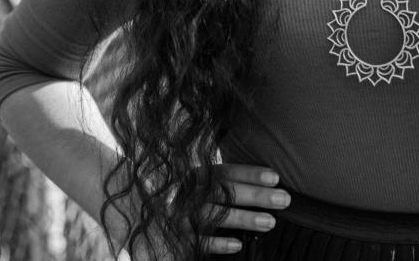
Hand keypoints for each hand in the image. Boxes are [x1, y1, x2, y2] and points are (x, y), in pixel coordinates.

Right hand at [117, 165, 290, 258]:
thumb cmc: (180, 196)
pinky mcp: (173, 238)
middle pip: (225, 192)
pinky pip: (196, 242)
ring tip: (270, 222)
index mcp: (194, 175)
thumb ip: (221, 183)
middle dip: (256, 195)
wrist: (134, 211)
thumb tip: (263, 183)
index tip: (276, 177)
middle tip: (285, 199)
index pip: (226, 171)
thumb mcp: (197, 184)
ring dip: (243, 219)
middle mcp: (187, 192)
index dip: (250, 173)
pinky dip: (217, 244)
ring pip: (214, 215)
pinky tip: (238, 246)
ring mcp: (178, 215)